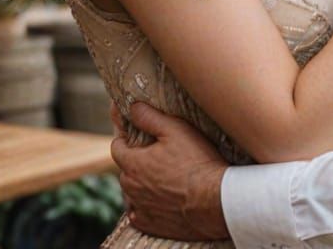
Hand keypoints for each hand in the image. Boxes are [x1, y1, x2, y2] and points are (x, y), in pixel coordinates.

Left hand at [111, 101, 229, 240]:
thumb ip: (150, 117)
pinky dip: (144, 206)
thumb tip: (132, 107)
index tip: (132, 135)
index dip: (124, 138)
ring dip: (139, 185)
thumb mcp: (176, 129)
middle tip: (154, 155)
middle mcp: (131, 187)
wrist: (215, 201)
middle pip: (125, 170)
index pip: (117, 147)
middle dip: (135, 161)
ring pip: (131, 193)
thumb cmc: (196, 162)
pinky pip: (139, 214)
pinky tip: (157, 200)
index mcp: (133, 163)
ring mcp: (140, 208)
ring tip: (158, 178)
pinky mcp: (151, 225)